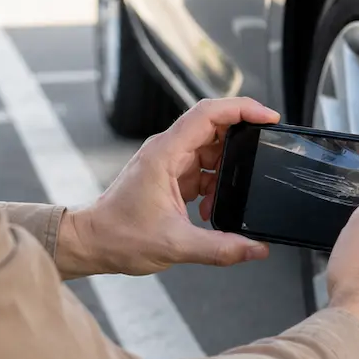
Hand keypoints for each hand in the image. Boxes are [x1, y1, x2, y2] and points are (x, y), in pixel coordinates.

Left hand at [55, 98, 277, 276]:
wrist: (90, 243)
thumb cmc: (118, 236)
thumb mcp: (175, 245)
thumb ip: (221, 248)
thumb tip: (255, 249)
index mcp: (165, 154)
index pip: (209, 113)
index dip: (242, 109)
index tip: (267, 117)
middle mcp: (166, 151)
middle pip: (214, 128)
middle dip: (241, 144)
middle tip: (260, 158)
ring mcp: (167, 162)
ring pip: (210, 150)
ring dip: (225, 172)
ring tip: (225, 199)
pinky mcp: (169, 175)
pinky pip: (202, 168)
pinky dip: (213, 185)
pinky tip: (210, 207)